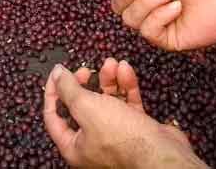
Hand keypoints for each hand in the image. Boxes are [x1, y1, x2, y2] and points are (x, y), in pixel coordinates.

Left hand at [43, 62, 204, 168]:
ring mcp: (115, 136)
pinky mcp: (135, 128)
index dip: (54, 92)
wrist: (161, 153)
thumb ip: (69, 89)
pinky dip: (126, 86)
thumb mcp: (87, 108)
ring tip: (112, 63)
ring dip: (108, 80)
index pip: (54, 116)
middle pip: (82, 106)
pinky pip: (125, 103)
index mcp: (74, 146)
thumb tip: (57, 74)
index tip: (58, 72)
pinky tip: (126, 70)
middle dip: (85, 83)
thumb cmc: (122, 138)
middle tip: (86, 69)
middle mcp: (92, 143)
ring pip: (106, 102)